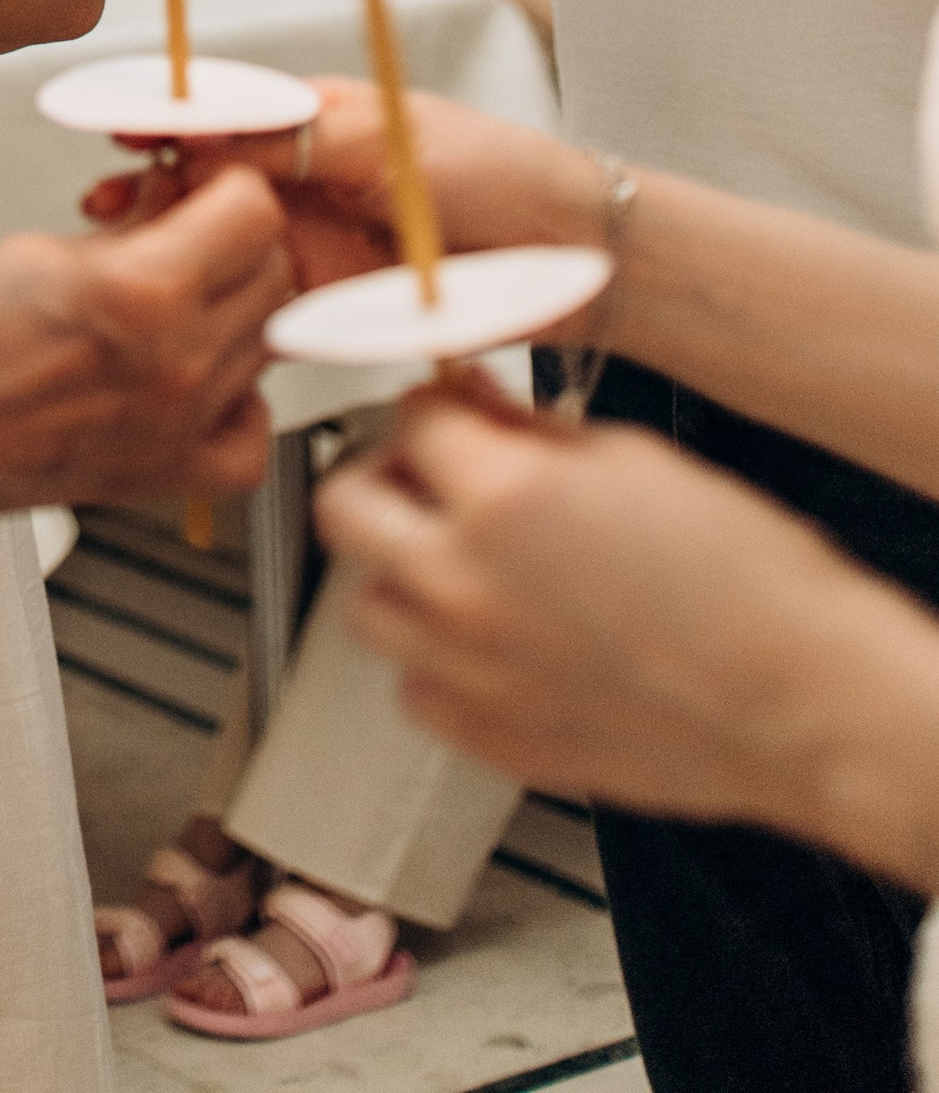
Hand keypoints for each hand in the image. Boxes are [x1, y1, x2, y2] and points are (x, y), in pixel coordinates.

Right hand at [0, 167, 290, 529]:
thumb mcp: (39, 249)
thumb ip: (126, 232)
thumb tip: (174, 208)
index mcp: (143, 292)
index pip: (254, 214)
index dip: (224, 185)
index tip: (192, 182)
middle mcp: (177, 366)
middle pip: (272, 277)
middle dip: (234, 238)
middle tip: (182, 227)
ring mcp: (176, 427)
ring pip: (266, 345)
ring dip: (233, 309)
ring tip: (173, 295)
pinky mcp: (160, 475)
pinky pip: (248, 440)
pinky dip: (238, 406)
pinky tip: (195, 378)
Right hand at [81, 75, 601, 289]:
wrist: (568, 255)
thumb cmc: (499, 172)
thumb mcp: (386, 138)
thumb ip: (296, 134)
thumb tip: (209, 121)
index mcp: (316, 119)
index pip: (222, 112)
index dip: (166, 119)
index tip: (117, 126)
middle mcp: (306, 178)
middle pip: (205, 179)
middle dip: (151, 185)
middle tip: (108, 202)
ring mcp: (312, 240)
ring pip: (220, 241)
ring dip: (171, 242)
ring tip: (126, 245)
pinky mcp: (329, 300)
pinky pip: (257, 300)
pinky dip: (214, 300)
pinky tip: (181, 306)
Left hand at [319, 385, 927, 845]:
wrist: (802, 700)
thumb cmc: (746, 583)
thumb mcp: (633, 459)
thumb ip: (532, 434)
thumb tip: (477, 411)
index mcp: (501, 497)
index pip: (409, 419)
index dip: (434, 406)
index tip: (450, 412)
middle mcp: (464, 584)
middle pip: (345, 508)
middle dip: (383, 476)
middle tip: (427, 477)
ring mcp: (470, 670)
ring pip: (367, 606)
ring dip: (400, 574)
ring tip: (458, 563)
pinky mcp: (493, 742)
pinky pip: (416, 691)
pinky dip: (437, 662)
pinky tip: (488, 643)